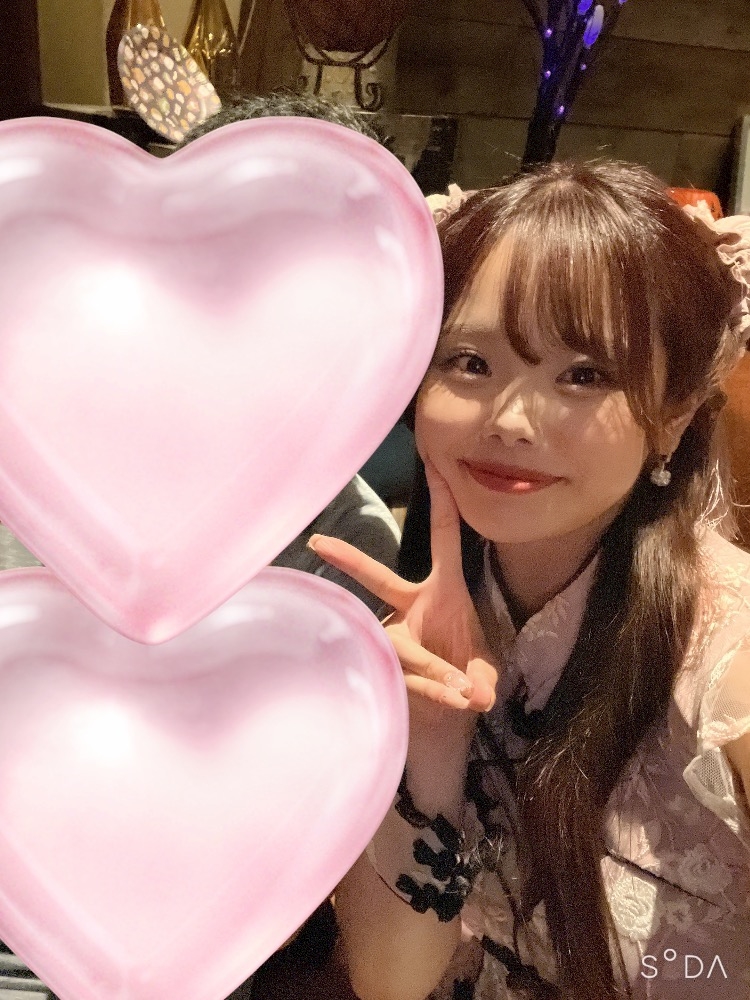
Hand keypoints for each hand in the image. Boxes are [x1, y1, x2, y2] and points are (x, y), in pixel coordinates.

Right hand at [308, 461, 496, 717]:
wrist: (452, 702)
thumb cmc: (465, 667)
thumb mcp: (483, 668)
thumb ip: (483, 678)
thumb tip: (478, 696)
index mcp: (442, 589)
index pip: (443, 539)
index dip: (442, 504)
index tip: (435, 466)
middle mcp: (412, 606)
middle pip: (379, 578)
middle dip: (348, 560)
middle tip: (317, 543)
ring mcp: (396, 635)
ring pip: (407, 649)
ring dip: (437, 670)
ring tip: (466, 692)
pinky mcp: (388, 665)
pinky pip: (412, 678)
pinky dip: (437, 692)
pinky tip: (460, 701)